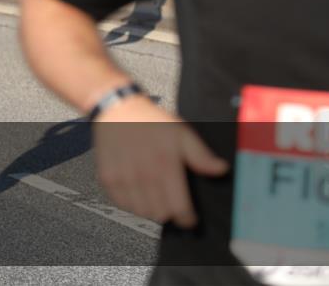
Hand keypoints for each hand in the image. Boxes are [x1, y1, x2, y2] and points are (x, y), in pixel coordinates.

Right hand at [92, 96, 228, 227]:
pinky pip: (122, 204)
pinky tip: (137, 190)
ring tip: (154, 196)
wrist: (117, 109)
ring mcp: (123, 177)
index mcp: (165, 164)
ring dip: (150, 209)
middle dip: (169, 212)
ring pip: (141, 212)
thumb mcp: (181, 133)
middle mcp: (143, 173)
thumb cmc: (150, 120)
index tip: (190, 219)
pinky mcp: (107, 178)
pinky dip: (131, 203)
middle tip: (171, 202)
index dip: (187, 219)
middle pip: (160, 214)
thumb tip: (221, 170)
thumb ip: (201, 156)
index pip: (179, 208)